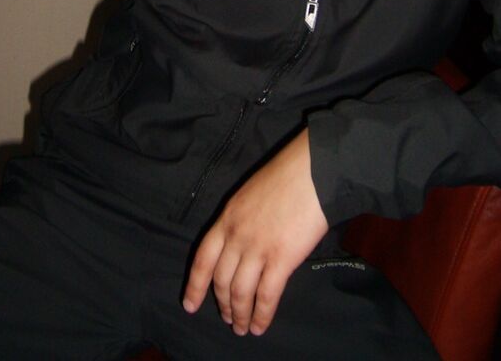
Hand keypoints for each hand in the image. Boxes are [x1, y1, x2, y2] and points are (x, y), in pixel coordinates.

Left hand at [182, 128, 327, 335]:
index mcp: (227, 217)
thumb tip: (244, 245)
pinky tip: (260, 326)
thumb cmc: (285, 176)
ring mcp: (257, 248)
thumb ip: (241, 220)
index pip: (203, 257)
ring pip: (240, 292)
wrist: (311, 172)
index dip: (195, 285)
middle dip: (223, 304)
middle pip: (221, 279)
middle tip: (228, 319)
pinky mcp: (281, 259)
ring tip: (243, 329)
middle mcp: (236, 235)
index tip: (189, 304)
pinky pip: (266, 295)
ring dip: (240, 315)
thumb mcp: (249, 194)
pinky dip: (261, 315)